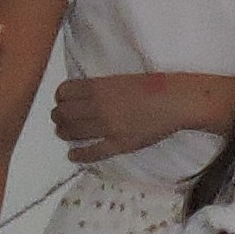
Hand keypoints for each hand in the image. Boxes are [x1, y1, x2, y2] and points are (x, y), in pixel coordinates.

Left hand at [52, 72, 187, 163]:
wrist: (176, 101)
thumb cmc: (154, 86)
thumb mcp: (121, 79)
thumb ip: (100, 87)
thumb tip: (82, 96)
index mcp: (98, 87)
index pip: (64, 92)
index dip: (60, 97)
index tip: (62, 100)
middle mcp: (97, 106)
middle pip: (64, 113)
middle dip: (58, 116)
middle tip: (60, 118)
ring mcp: (107, 127)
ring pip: (72, 132)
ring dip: (64, 133)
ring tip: (65, 133)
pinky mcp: (118, 144)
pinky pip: (92, 152)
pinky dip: (78, 154)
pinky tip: (73, 155)